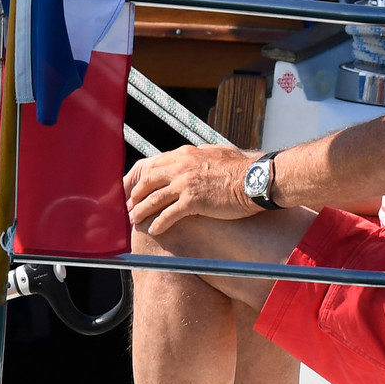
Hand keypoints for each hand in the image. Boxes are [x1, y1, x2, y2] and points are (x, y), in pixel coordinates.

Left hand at [123, 144, 255, 235]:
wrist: (256, 178)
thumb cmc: (241, 167)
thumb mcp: (217, 152)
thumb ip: (201, 154)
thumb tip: (196, 154)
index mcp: (185, 154)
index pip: (154, 165)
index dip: (140, 178)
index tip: (133, 188)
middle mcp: (181, 166)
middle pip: (149, 181)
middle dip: (135, 195)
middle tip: (128, 206)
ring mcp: (186, 183)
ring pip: (154, 199)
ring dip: (141, 211)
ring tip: (134, 220)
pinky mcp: (193, 200)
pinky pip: (169, 215)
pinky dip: (159, 223)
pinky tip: (154, 231)